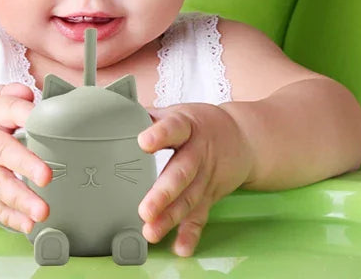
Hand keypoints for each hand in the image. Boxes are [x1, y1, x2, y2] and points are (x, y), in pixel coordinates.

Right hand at [0, 83, 52, 233]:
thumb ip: (15, 93)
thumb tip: (28, 96)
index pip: (10, 109)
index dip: (26, 114)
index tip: (44, 122)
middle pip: (3, 152)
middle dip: (25, 165)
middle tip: (46, 177)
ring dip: (20, 200)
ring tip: (42, 210)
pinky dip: (10, 218)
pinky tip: (28, 224)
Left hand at [137, 103, 251, 256]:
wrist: (242, 137)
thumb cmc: (200, 124)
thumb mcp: (178, 113)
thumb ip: (150, 116)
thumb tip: (118, 114)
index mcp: (188, 126)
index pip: (174, 128)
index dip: (160, 134)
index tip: (143, 142)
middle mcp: (198, 153)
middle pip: (182, 172)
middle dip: (164, 193)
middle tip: (145, 209)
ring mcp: (205, 176)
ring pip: (188, 198)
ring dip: (170, 217)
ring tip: (151, 231)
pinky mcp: (210, 196)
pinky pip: (200, 216)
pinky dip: (191, 233)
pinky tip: (180, 246)